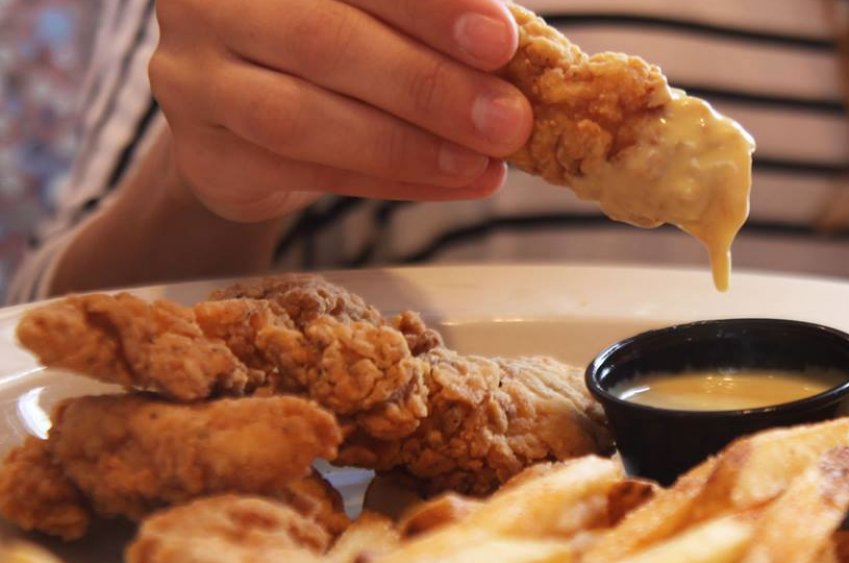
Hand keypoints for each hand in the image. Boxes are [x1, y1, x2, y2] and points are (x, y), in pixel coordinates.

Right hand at [150, 0, 531, 221]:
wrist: (244, 110)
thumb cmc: (328, 39)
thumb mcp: (371, 9)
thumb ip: (425, 14)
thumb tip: (518, 48)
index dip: (430, 5)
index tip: (501, 40)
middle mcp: (210, 1)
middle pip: (323, 40)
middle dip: (428, 84)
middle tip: (507, 119)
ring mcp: (193, 78)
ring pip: (301, 116)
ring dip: (407, 145)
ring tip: (484, 161)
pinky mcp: (203, 154)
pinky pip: (302, 173)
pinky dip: (389, 181)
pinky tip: (453, 181)